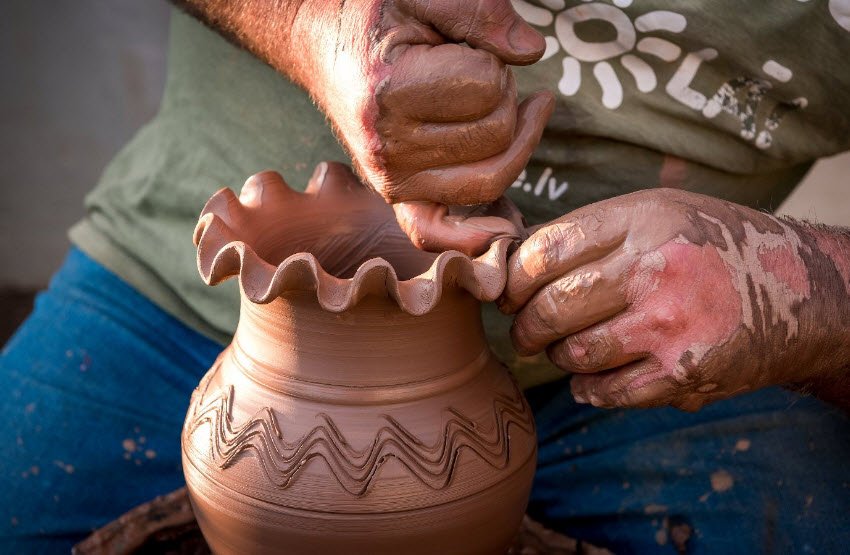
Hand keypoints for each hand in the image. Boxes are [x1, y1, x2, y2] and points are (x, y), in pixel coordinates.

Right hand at [299, 0, 553, 254]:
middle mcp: (387, 146)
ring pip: (491, 176)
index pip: (491, 88)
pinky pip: (437, 232)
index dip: (494, 61)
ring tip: (475, 108)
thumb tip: (532, 53)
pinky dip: (468, 238)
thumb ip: (480, 13)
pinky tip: (501, 229)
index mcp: (390, 92)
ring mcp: (390, 178)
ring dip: (500, 138)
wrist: (320, 41)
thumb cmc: (374, 13)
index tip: (463, 48)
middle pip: (497, 135)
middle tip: (470, 72)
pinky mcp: (395, 195)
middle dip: (503, 98)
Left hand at [499, 189, 849, 410]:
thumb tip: (512, 258)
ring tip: (560, 350)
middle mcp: (654, 268)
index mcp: (640, 220)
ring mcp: (669, 323)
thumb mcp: (657, 212)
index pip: (543, 252)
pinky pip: (606, 391)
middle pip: (551, 307)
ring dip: (556, 357)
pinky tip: (589, 379)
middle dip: (524, 327)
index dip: (512, 280)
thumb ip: (590, 232)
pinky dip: (586, 389)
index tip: (509, 294)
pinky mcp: (683, 371)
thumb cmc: (713, 247)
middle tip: (523, 332)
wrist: (802, 292)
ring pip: (573, 352)